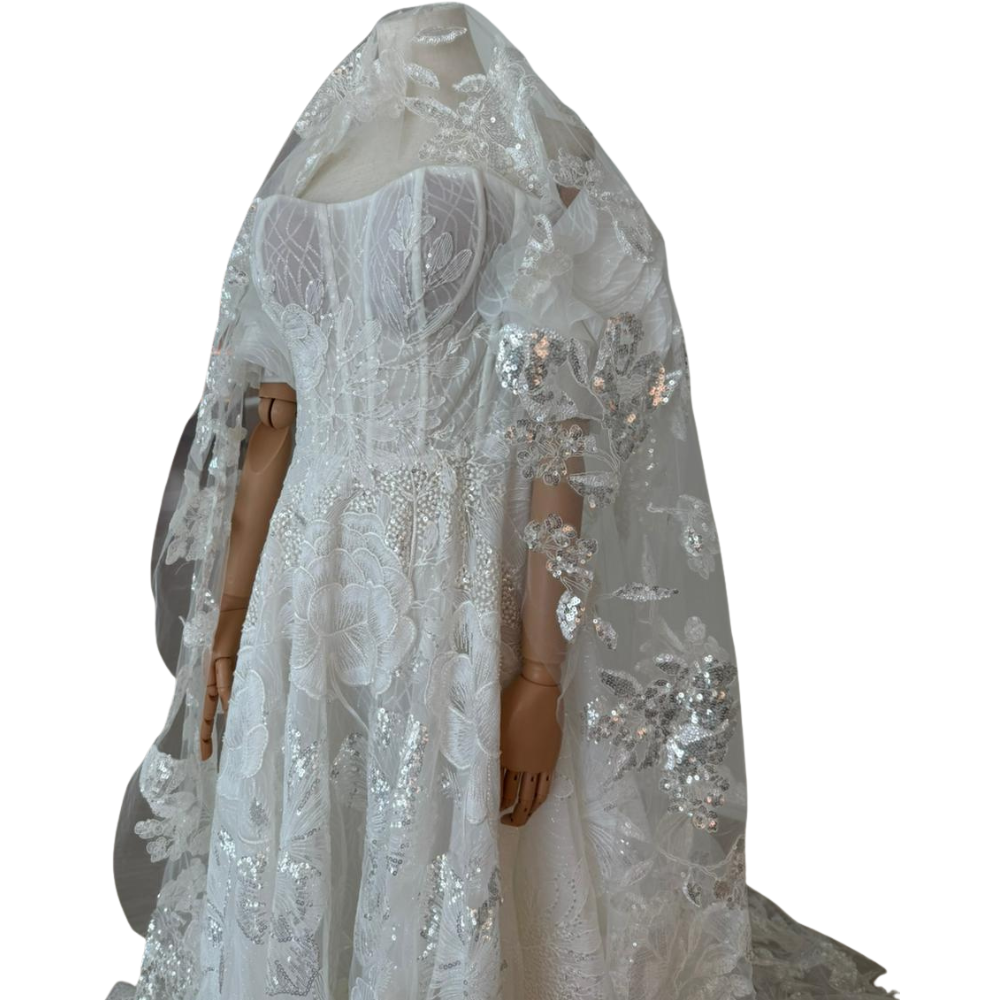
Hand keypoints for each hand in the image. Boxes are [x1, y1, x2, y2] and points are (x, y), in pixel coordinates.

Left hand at [199, 603, 247, 760]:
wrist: (235, 608)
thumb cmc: (242, 632)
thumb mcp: (244, 661)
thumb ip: (241, 679)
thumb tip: (241, 703)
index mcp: (218, 679)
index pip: (211, 710)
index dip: (208, 731)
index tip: (208, 754)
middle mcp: (214, 677)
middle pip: (206, 711)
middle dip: (204, 735)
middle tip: (205, 758)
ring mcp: (216, 667)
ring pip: (212, 698)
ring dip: (210, 720)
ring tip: (210, 743)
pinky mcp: (221, 656)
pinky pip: (224, 678)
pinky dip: (226, 693)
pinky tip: (227, 708)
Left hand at [499, 671, 561, 825]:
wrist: (538, 691)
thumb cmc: (512, 699)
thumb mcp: (491, 719)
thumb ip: (486, 739)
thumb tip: (476, 751)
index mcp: (502, 754)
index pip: (495, 786)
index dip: (491, 802)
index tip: (486, 810)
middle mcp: (519, 764)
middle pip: (512, 797)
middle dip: (506, 814)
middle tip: (500, 821)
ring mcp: (537, 764)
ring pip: (531, 798)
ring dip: (523, 813)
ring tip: (515, 820)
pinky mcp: (550, 760)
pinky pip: (546, 787)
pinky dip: (539, 801)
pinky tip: (534, 806)